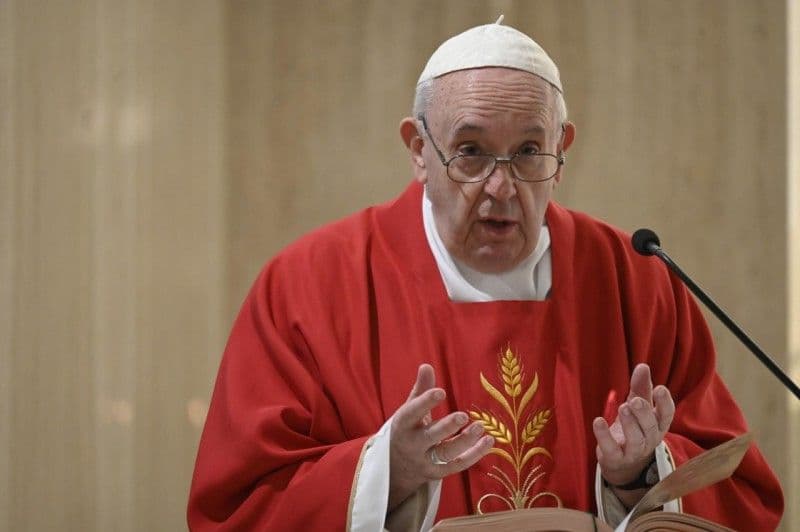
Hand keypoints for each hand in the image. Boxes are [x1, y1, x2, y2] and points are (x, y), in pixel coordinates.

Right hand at [388, 364, 493, 509]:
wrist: (395, 467)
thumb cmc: (407, 429)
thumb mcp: (409, 410)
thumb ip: (420, 390)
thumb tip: (426, 366)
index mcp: (403, 425)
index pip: (412, 413)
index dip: (425, 402)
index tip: (441, 392)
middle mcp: (412, 444)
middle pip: (429, 437)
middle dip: (446, 427)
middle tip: (464, 416)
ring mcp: (425, 461)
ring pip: (446, 453)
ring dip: (464, 441)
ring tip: (480, 427)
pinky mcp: (437, 473)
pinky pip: (457, 465)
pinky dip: (474, 455)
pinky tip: (489, 441)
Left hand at [592, 363, 674, 489]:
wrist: (622, 462)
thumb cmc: (634, 427)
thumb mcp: (638, 406)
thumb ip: (641, 387)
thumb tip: (643, 365)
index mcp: (657, 425)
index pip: (667, 415)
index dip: (665, 403)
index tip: (660, 389)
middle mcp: (649, 439)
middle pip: (651, 428)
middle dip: (644, 413)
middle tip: (635, 400)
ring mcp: (633, 451)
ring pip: (636, 440)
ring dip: (629, 424)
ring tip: (622, 407)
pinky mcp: (615, 458)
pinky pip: (611, 449)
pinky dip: (604, 436)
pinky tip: (598, 421)